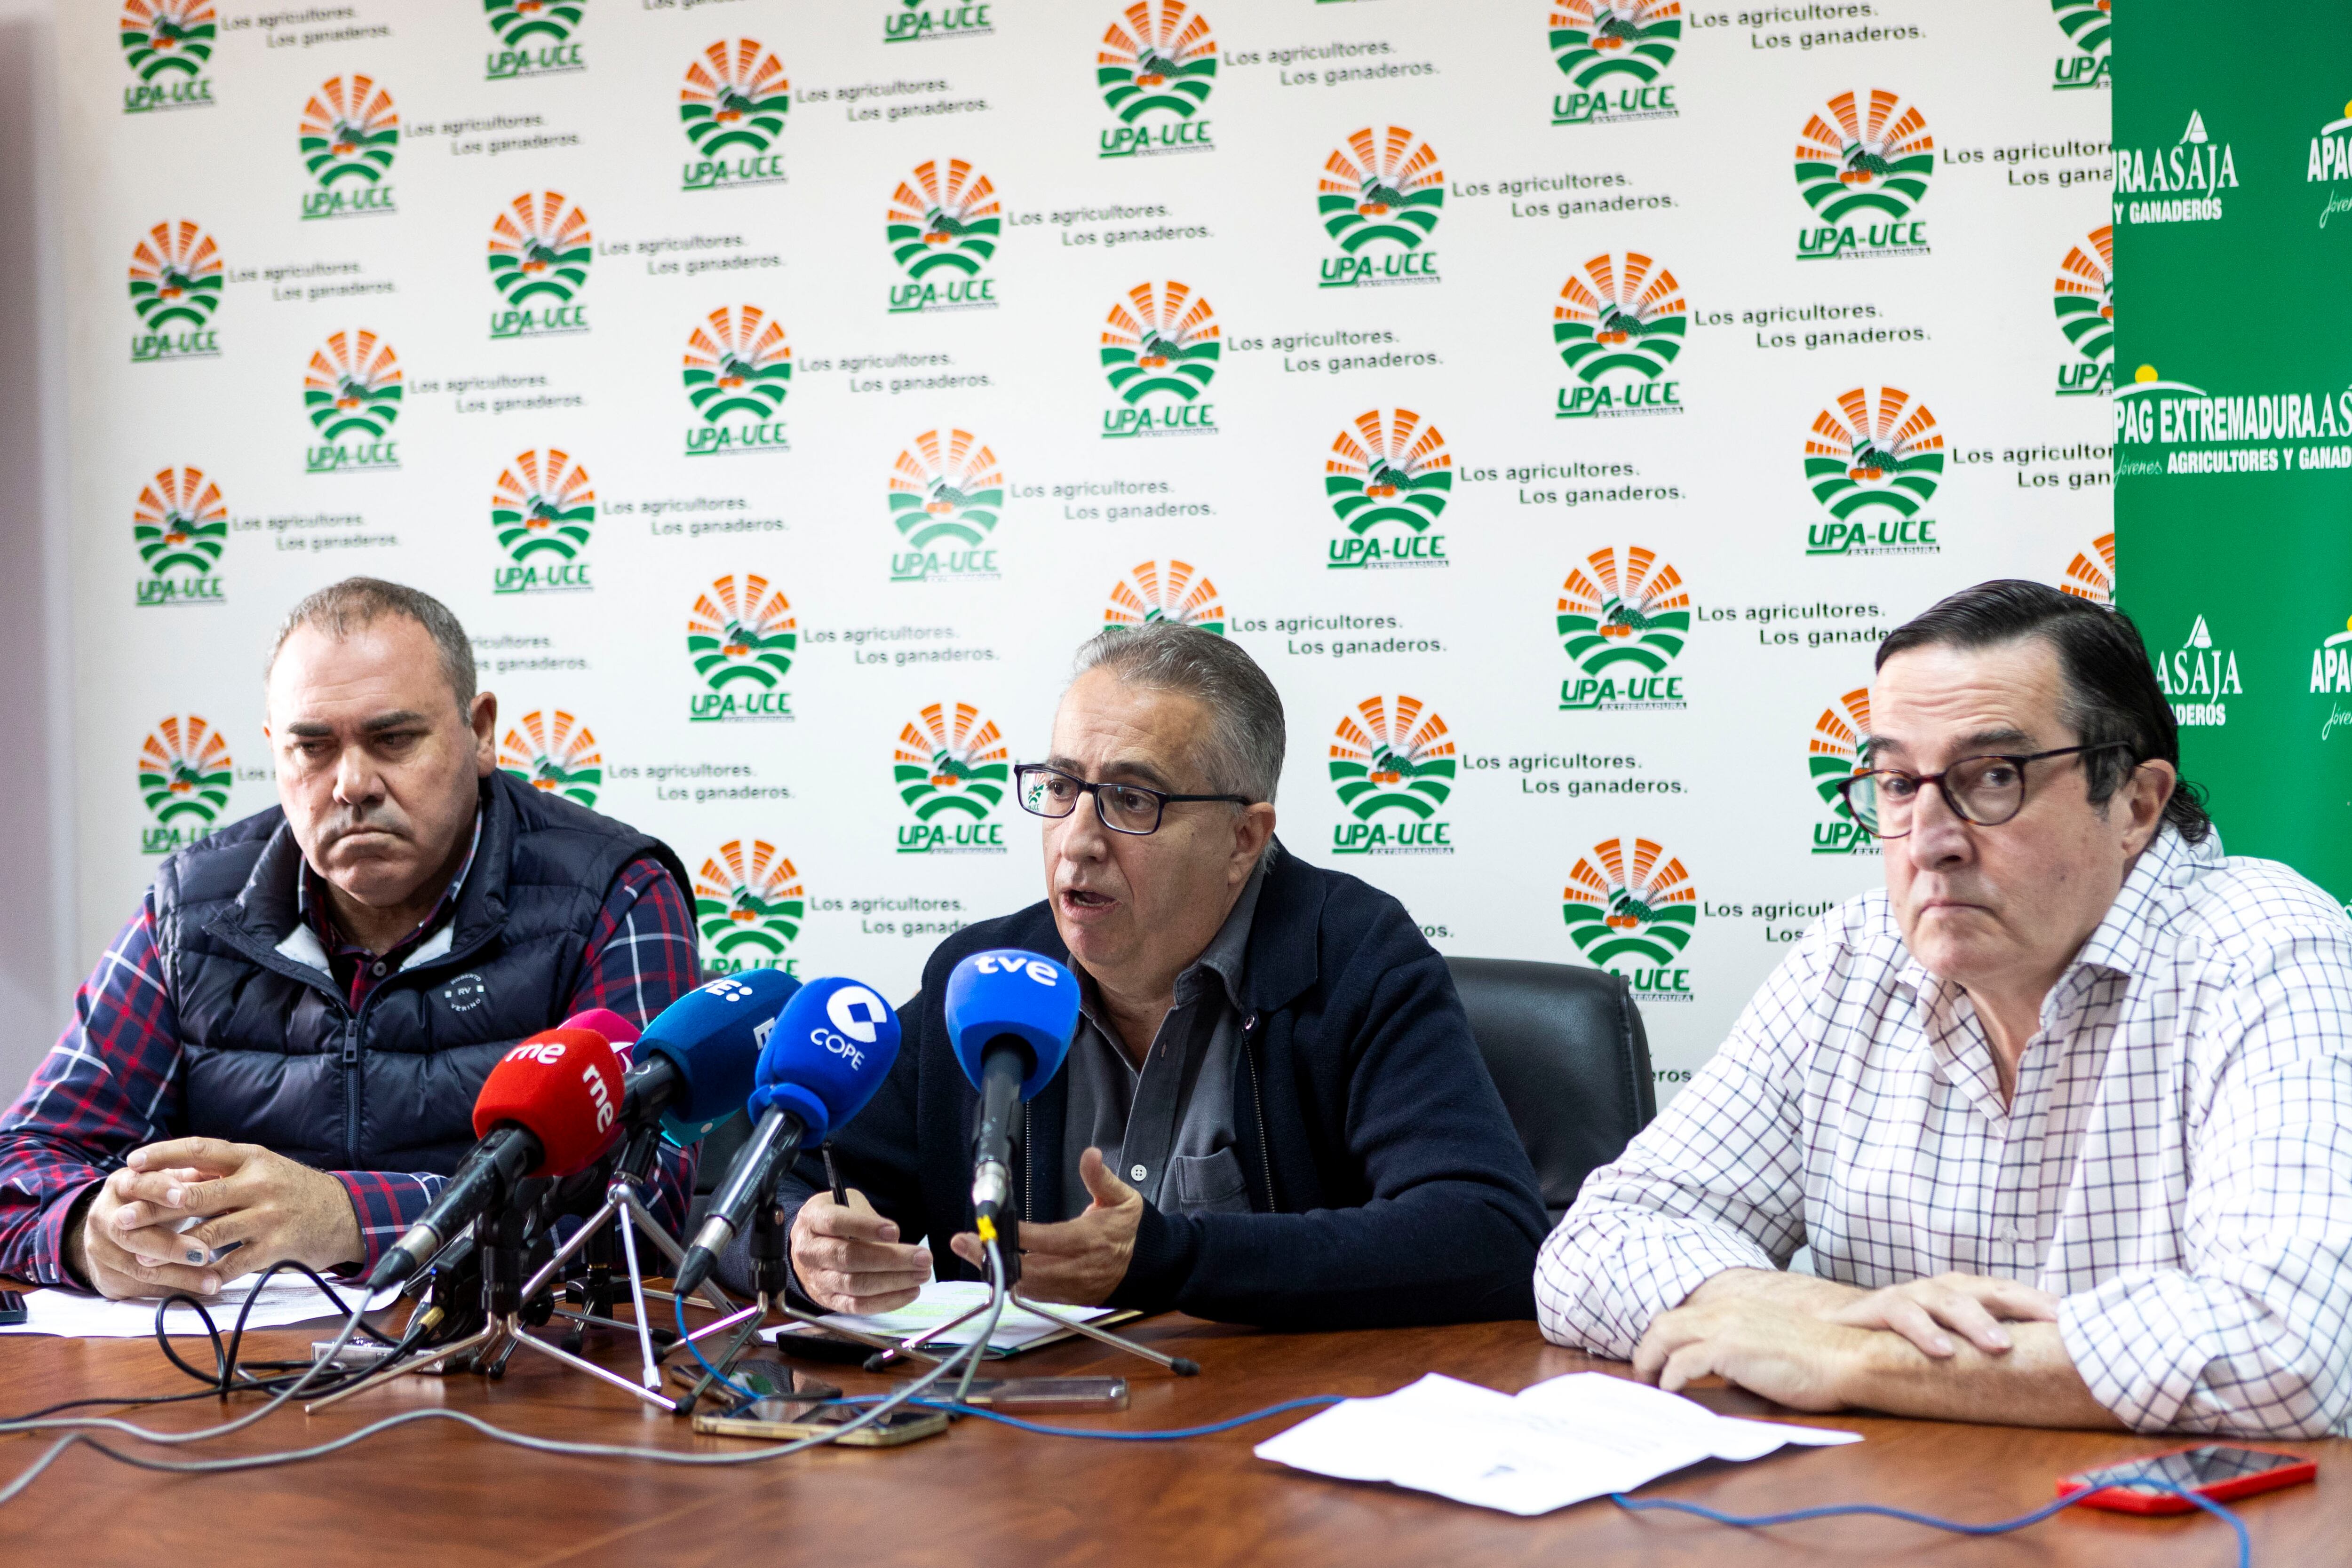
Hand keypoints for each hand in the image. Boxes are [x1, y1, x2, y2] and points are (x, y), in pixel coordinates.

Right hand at [66, 1164, 223, 1299]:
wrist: (111, 1229)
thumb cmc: (153, 1199)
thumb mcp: (164, 1182)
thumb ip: (190, 1177)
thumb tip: (224, 1169)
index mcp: (121, 1184)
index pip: (137, 1185)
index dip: (159, 1190)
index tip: (183, 1197)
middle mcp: (103, 1216)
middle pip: (131, 1234)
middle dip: (169, 1245)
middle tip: (204, 1253)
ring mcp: (100, 1249)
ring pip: (138, 1266)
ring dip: (178, 1275)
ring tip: (212, 1282)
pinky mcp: (106, 1277)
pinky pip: (140, 1287)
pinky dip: (172, 1289)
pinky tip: (198, 1291)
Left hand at [89, 1138, 362, 1295]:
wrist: (346, 1214)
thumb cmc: (293, 1191)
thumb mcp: (263, 1168)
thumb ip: (222, 1170)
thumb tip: (170, 1170)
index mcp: (252, 1159)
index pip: (201, 1149)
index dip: (164, 1155)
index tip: (131, 1163)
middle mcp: (258, 1184)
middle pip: (197, 1194)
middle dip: (155, 1207)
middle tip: (123, 1218)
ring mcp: (268, 1217)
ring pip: (209, 1234)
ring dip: (173, 1250)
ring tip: (144, 1260)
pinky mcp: (276, 1247)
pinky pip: (234, 1265)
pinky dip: (209, 1275)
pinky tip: (192, 1282)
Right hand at [789, 1189, 931, 1313]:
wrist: (810, 1245)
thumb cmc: (838, 1220)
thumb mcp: (849, 1205)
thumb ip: (867, 1218)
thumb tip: (893, 1240)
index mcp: (812, 1220)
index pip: (835, 1223)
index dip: (865, 1227)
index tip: (894, 1232)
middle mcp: (809, 1252)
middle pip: (849, 1257)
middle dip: (891, 1259)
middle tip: (923, 1258)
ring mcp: (817, 1279)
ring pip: (856, 1284)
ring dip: (894, 1282)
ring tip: (921, 1274)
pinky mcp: (828, 1300)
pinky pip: (858, 1306)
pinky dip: (886, 1301)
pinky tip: (910, 1292)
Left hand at [953, 1147, 1139, 1306]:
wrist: (1148, 1265)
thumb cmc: (1130, 1229)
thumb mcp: (1123, 1198)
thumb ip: (1101, 1178)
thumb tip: (1090, 1154)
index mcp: (1091, 1240)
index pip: (1050, 1239)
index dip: (1020, 1235)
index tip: (994, 1225)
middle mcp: (1078, 1267)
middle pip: (1030, 1268)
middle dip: (994, 1256)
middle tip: (964, 1241)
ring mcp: (1072, 1287)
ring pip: (1028, 1285)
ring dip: (996, 1270)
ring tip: (970, 1252)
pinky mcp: (1068, 1298)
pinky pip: (1036, 1295)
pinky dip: (1013, 1283)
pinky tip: (993, 1268)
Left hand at [1633, 1298, 1876, 1411]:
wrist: (1847, 1357)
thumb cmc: (1817, 1358)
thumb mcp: (1770, 1343)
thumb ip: (1743, 1348)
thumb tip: (1725, 1369)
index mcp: (1735, 1307)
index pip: (1683, 1317)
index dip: (1663, 1340)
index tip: (1655, 1362)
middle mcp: (1725, 1311)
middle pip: (1664, 1323)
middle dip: (1646, 1351)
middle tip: (1644, 1376)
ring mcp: (1726, 1327)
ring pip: (1665, 1336)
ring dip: (1650, 1362)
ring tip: (1650, 1386)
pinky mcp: (1731, 1349)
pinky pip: (1683, 1362)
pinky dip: (1670, 1378)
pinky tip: (1672, 1392)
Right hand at [1821, 1271, 2058, 1358]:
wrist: (1834, 1331)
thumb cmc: (1904, 1342)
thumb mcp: (1950, 1343)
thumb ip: (1984, 1348)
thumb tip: (2043, 1372)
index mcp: (1966, 1295)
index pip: (2012, 1294)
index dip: (2044, 1304)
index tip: (2080, 1321)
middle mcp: (1943, 1289)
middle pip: (1990, 1289)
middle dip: (2025, 1303)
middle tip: (2057, 1324)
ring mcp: (1911, 1295)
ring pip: (1949, 1300)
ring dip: (1976, 1321)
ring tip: (2000, 1345)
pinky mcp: (1879, 1307)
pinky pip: (1904, 1316)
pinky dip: (1924, 1332)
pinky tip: (1942, 1351)